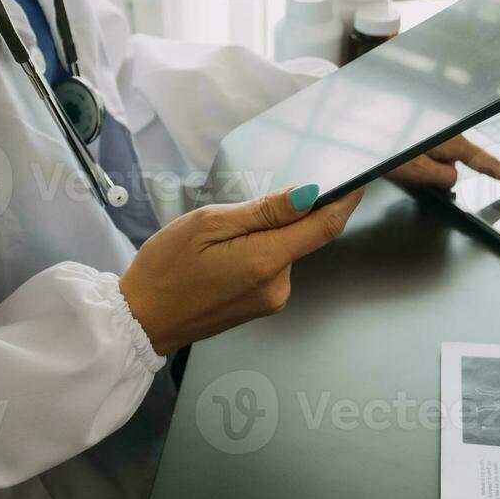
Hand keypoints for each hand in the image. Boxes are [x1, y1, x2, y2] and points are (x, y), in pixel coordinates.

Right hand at [120, 184, 365, 355]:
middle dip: (286, 215)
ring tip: (220, 241)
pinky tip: (223, 257)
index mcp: (265, 261)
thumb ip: (263, 210)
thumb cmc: (165, 270)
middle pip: (304, 236)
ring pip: (286, 250)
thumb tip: (308, 195)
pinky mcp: (263, 305)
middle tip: (241, 211)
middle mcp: (277, 286)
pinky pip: (273, 266)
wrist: (142, 320)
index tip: (357, 178)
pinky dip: (258, 252)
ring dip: (266, 235)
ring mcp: (272, 299)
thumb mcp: (207, 224)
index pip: (325, 226)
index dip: (345, 199)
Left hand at [387, 134, 499, 192]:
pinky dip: (413, 156)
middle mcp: (448, 133)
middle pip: (455, 164)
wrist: (361, 118)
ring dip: (419, 163)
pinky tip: (396, 151)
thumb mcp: (417, 170)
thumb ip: (443, 178)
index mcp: (452, 142)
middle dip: (436, 172)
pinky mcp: (424, 130)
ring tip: (397, 156)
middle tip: (410, 167)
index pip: (488, 163)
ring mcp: (436, 130)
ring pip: (436, 159)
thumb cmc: (386, 142)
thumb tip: (452, 178)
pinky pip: (425, 150)